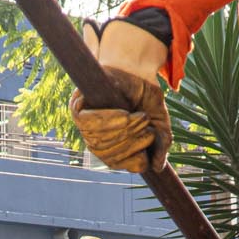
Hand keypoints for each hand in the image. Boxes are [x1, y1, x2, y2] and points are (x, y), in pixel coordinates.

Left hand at [70, 18, 170, 173]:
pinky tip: (123, 114)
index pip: (115, 162)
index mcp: (112, 144)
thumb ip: (161, 146)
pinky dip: (107, 121)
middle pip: (106, 153)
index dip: (131, 161)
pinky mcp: (77, 105)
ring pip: (97, 139)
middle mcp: (96, 136)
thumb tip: (157, 168)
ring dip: (123, 131)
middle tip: (146, 124)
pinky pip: (86, 122)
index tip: (146, 150)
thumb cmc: (147, 98)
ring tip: (139, 117)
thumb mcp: (160, 125)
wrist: (138, 70)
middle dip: (131, 143)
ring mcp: (85, 121)